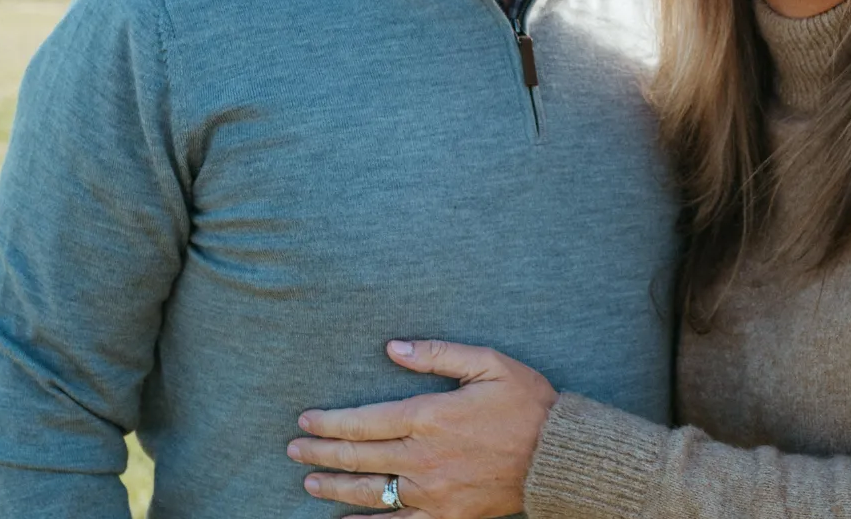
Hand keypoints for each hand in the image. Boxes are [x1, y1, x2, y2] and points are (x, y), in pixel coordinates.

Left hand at [288, 339, 557, 518]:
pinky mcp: (445, 516)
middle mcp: (423, 457)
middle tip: (294, 448)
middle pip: (358, 456)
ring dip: (335, 485)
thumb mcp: (487, 363)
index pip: (364, 420)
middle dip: (321, 451)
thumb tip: (393, 348)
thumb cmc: (526, 402)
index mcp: (429, 416)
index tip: (305, 420)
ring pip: (371, 491)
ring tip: (309, 480)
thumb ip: (437, 355)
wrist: (557, 455)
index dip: (330, 421)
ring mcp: (432, 491)